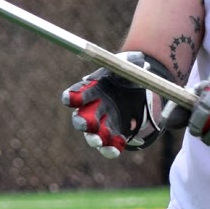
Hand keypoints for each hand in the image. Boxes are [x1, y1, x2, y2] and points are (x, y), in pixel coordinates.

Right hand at [62, 52, 184, 158]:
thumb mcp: (129, 67)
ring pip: (92, 136)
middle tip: (87, 125)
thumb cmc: (127, 76)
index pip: (77, 94)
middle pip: (81, 120)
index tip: (70, 99)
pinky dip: (112, 148)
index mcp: (92, 90)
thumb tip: (139, 60)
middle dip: (82, 123)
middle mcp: (92, 109)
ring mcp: (102, 125)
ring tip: (100, 140)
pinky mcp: (113, 136)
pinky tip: (119, 145)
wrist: (139, 91)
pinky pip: (109, 146)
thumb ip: (130, 64)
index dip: (72, 97)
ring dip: (95, 139)